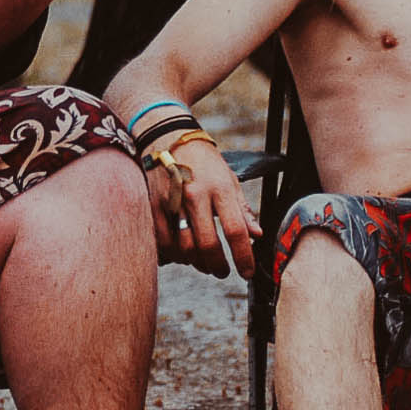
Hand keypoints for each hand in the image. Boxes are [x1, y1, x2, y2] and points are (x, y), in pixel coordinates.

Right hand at [144, 138, 261, 277]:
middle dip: (218, 266)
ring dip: (197, 263)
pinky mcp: (153, 206)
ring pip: (184, 248)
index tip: (247, 271)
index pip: (236, 230)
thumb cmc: (203, 161)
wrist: (167, 138)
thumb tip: (257, 235)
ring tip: (204, 263)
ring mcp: (172, 201)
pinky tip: (183, 254)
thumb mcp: (229, 179)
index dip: (244, 256)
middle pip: (207, 244)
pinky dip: (175, 254)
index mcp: (220, 187)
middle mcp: (195, 195)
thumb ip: (242, 210)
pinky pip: (164, 242)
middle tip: (223, 272)